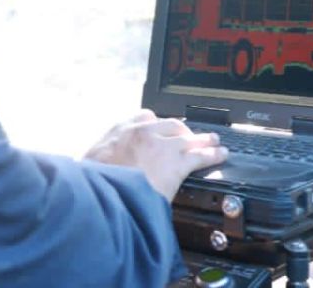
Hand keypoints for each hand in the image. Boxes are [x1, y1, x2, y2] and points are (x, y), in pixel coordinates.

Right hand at [83, 109, 227, 200]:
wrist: (103, 195)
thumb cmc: (95, 185)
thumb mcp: (92, 165)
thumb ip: (104, 159)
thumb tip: (103, 167)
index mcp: (121, 131)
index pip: (145, 117)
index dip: (158, 124)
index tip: (163, 128)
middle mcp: (143, 132)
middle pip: (171, 126)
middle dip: (184, 131)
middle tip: (192, 136)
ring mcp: (161, 146)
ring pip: (188, 139)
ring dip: (203, 140)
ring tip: (214, 142)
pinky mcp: (176, 164)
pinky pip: (199, 156)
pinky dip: (212, 155)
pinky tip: (220, 155)